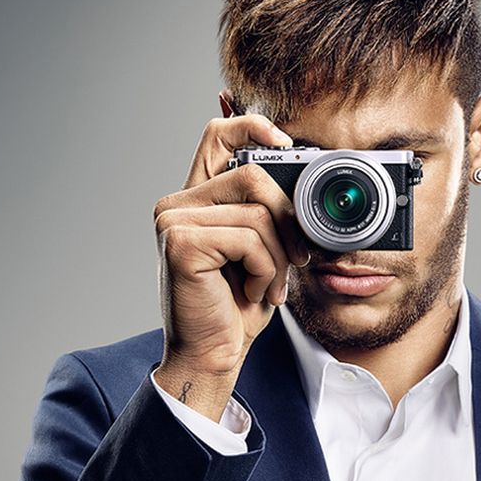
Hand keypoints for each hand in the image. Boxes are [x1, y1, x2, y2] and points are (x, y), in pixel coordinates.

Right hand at [151, 110, 309, 421]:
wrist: (213, 355)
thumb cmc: (236, 306)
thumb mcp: (260, 250)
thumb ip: (267, 212)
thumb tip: (306, 178)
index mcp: (194, 200)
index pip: (217, 136)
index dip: (252, 125)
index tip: (284, 140)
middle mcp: (176, 205)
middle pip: (254, 177)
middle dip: (288, 219)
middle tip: (297, 259)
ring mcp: (173, 221)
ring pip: (258, 212)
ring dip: (279, 256)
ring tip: (268, 286)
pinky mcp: (181, 244)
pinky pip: (250, 239)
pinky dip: (266, 270)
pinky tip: (253, 292)